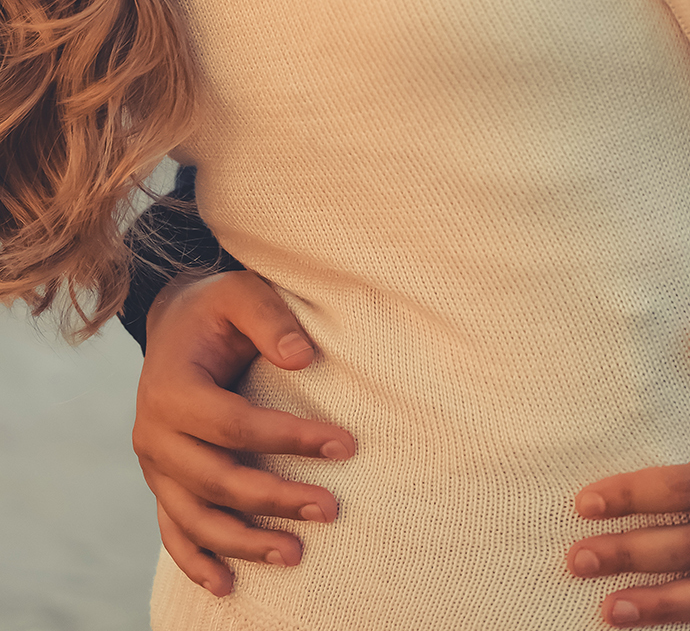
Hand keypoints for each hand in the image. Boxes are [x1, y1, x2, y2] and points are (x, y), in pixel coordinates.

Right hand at [132, 270, 355, 596]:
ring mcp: (154, 465)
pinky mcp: (161, 482)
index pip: (236, 425)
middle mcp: (154, 434)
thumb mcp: (240, 293)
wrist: (175, 322)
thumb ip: (270, 319)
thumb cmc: (216, 307)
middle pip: (218, 479)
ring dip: (243, 542)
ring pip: (196, 517)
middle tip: (330, 509)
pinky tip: (226, 585)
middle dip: (276, 499)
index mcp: (171, 389)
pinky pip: (173, 530)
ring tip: (295, 553)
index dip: (290, 439)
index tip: (344, 445)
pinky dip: (196, 562)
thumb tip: (303, 358)